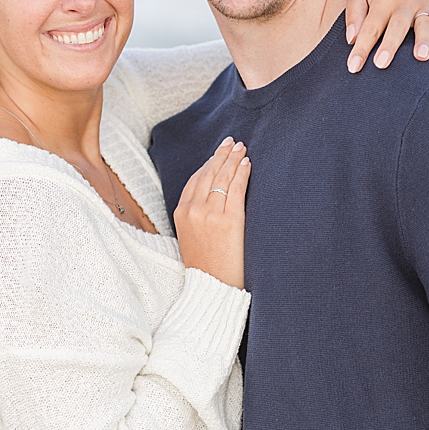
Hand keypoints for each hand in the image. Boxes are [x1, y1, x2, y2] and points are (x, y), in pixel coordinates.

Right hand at [173, 138, 249, 288]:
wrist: (212, 286)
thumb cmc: (206, 266)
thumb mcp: (192, 237)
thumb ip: (197, 216)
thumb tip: (211, 200)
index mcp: (181, 213)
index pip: (196, 179)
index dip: (208, 164)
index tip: (218, 153)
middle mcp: (193, 210)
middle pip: (209, 174)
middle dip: (221, 156)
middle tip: (232, 142)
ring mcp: (210, 214)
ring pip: (222, 178)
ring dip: (233, 159)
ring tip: (241, 148)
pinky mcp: (229, 220)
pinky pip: (236, 189)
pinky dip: (242, 173)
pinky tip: (247, 164)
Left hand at [344, 0, 428, 72]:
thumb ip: (353, 13)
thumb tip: (352, 39)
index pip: (370, 27)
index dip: (362, 48)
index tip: (353, 67)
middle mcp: (404, 1)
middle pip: (397, 26)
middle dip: (389, 45)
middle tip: (381, 64)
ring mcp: (424, 4)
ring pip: (424, 24)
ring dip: (423, 40)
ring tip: (421, 57)